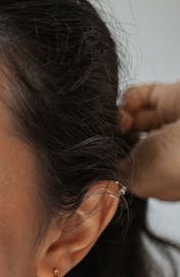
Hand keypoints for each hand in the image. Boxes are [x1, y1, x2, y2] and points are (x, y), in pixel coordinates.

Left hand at [119, 81, 179, 200]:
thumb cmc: (176, 161)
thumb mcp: (139, 181)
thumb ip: (120, 174)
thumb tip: (110, 166)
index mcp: (164, 176)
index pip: (133, 169)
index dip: (115, 163)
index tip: (103, 157)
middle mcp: (168, 150)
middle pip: (129, 141)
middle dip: (114, 137)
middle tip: (109, 136)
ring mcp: (170, 123)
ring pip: (133, 118)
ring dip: (119, 117)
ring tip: (121, 120)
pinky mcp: (171, 98)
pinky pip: (140, 96)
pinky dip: (129, 99)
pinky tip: (128, 106)